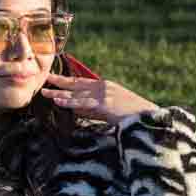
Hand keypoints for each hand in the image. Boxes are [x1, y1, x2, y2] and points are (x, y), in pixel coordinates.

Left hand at [40, 72, 156, 123]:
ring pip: (77, 93)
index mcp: (107, 86)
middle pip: (77, 84)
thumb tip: (80, 110)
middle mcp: (104, 87)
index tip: (56, 78)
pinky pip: (83, 103)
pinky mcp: (105, 104)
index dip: (69, 80)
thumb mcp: (115, 108)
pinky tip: (58, 101)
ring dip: (59, 93)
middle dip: (60, 81)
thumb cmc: (134, 115)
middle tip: (45, 79)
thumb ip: (98, 107)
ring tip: (44, 92)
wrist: (150, 117)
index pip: (83, 81)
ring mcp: (104, 95)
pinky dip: (70, 102)